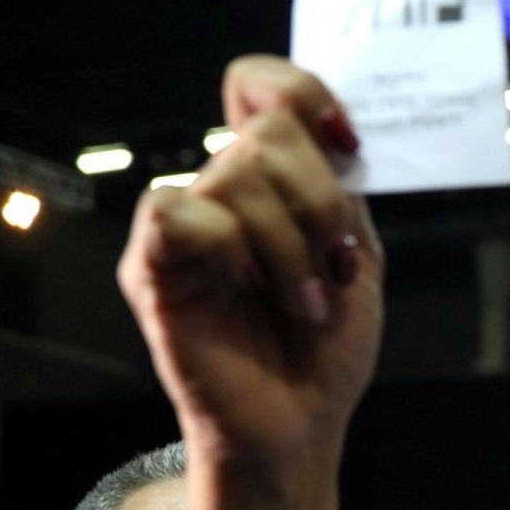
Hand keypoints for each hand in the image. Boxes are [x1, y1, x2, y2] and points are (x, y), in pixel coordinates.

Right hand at [117, 56, 380, 474]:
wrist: (303, 423)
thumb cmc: (326, 349)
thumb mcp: (356, 257)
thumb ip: (343, 192)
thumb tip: (334, 136)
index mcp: (271, 183)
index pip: (258, 86)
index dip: (304, 92)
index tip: (349, 145)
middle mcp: (220, 191)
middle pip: (268, 134)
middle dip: (322, 202)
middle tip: (335, 267)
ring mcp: (183, 224)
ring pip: (236, 172)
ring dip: (292, 243)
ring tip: (307, 300)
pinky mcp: (153, 263)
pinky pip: (182, 210)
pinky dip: (237, 248)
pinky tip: (260, 291)